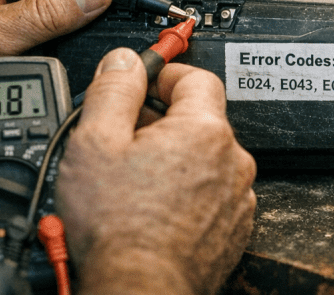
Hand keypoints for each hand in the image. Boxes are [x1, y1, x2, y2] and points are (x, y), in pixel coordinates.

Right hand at [57, 49, 256, 294]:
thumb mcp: (96, 143)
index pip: (197, 77)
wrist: (138, 290)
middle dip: (163, 123)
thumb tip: (124, 61)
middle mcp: (232, 161)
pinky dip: (188, 194)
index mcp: (205, 130)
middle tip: (125, 141)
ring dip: (176, 161)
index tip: (144, 83)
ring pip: (206, 160)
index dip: (165, 74)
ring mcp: (237, 198)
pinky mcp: (233, 228)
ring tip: (136, 182)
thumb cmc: (119, 229)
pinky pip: (211, 195)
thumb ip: (114, 90)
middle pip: (200, 120)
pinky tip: (155, 209)